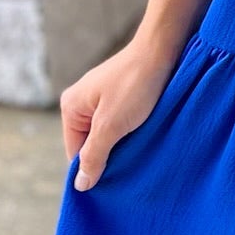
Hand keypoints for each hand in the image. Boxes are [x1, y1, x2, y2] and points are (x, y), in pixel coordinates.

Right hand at [60, 38, 179, 191]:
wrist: (163, 49)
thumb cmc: (135, 85)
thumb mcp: (111, 125)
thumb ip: (93, 155)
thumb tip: (80, 185)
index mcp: (71, 107)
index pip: (75, 152)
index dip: (93, 168)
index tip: (114, 180)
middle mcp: (82, 102)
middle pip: (90, 144)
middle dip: (108, 156)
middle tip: (130, 166)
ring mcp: (101, 97)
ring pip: (107, 134)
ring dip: (122, 144)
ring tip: (139, 149)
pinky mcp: (120, 95)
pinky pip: (119, 122)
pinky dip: (130, 131)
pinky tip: (143, 135)